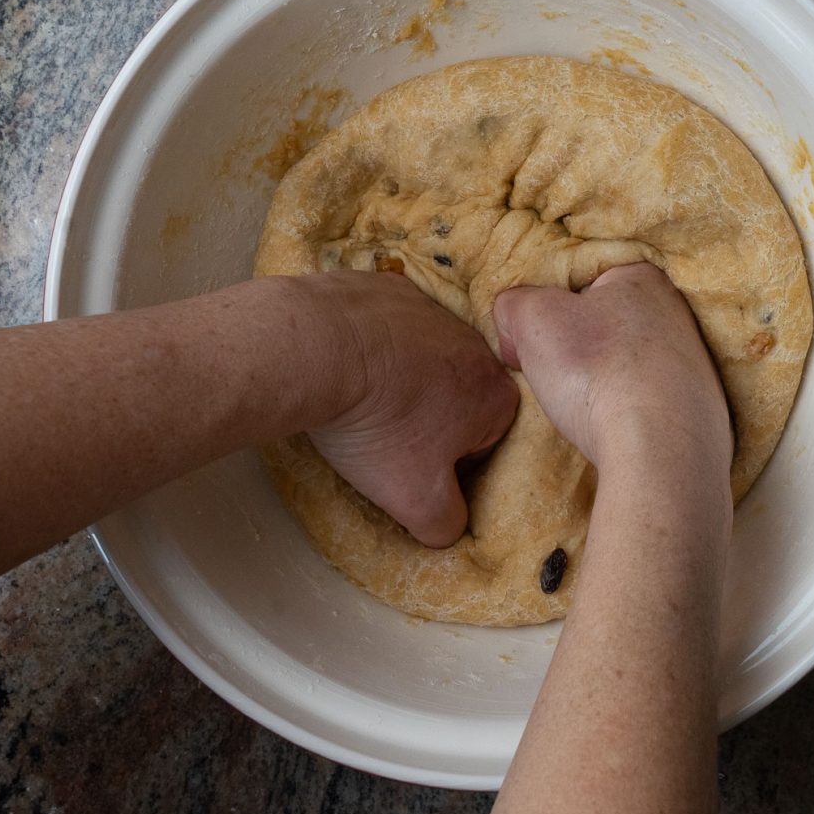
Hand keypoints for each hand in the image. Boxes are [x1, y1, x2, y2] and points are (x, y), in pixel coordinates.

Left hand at [300, 271, 518, 547]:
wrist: (316, 347)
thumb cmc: (378, 426)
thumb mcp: (418, 502)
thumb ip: (448, 526)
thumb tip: (449, 524)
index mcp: (496, 394)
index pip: (484, 446)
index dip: (447, 468)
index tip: (410, 473)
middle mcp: (475, 344)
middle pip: (456, 399)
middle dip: (426, 422)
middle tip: (382, 440)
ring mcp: (432, 308)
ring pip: (422, 360)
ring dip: (399, 383)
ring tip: (358, 402)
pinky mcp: (388, 287)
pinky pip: (387, 327)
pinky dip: (371, 345)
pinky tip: (342, 365)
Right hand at [493, 262, 730, 471]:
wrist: (657, 452)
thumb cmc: (595, 371)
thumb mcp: (530, 318)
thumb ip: (513, 303)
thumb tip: (515, 324)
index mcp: (642, 279)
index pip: (577, 283)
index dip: (544, 312)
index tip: (532, 345)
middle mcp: (677, 314)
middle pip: (602, 325)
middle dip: (574, 349)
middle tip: (555, 377)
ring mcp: (695, 365)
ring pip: (624, 365)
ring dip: (599, 383)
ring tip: (585, 408)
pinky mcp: (699, 410)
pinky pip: (646, 402)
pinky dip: (625, 413)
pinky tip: (613, 429)